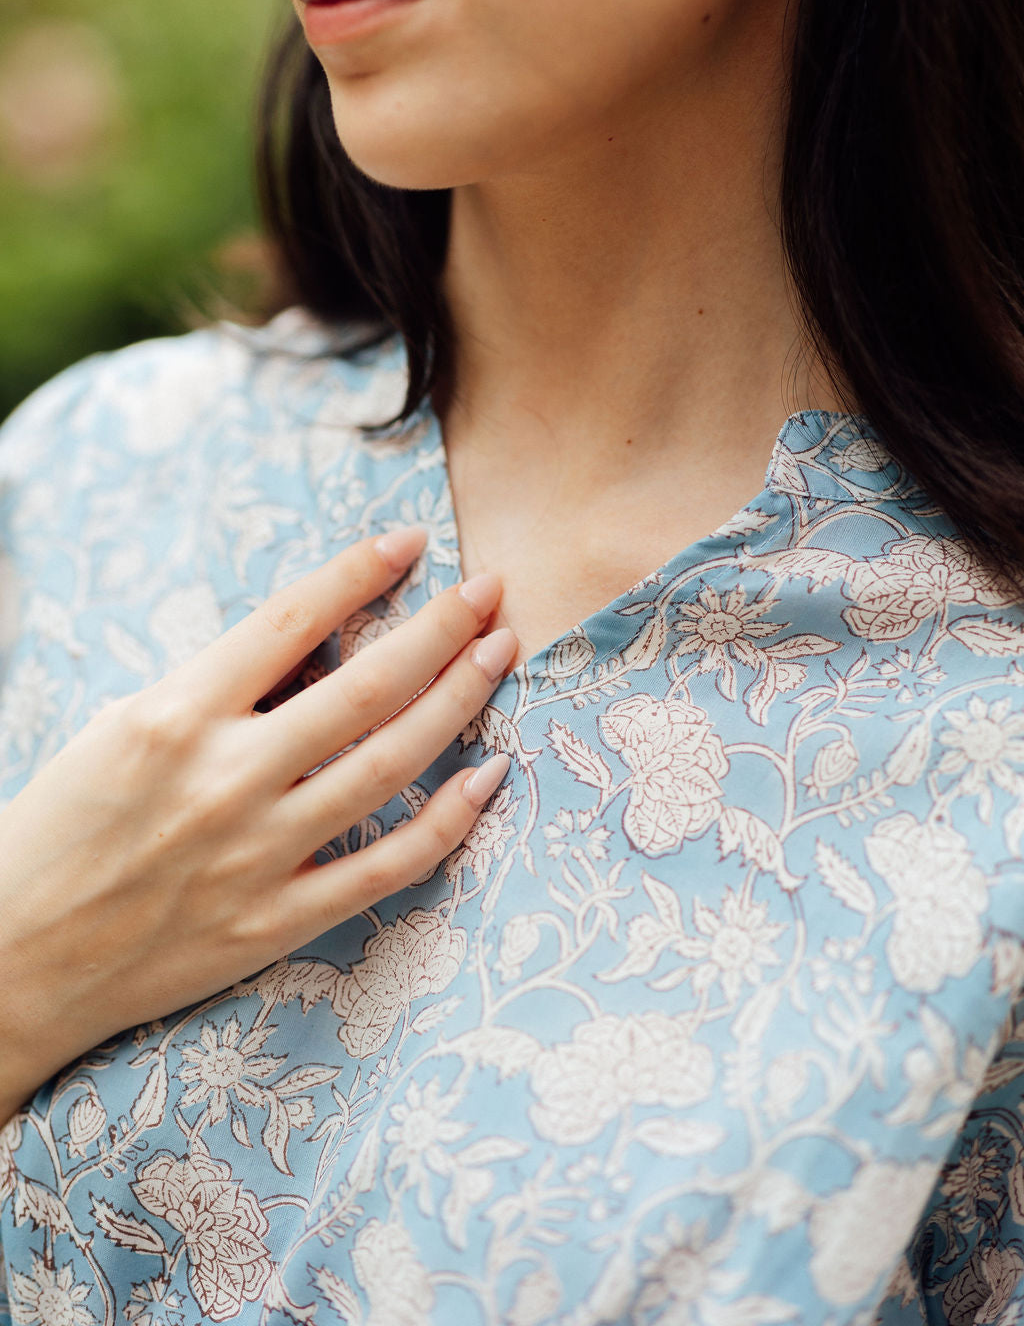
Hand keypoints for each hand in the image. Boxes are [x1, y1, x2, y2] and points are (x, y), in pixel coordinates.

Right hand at [0, 527, 514, 1117]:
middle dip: (443, 627)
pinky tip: (489, 777)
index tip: (410, 542)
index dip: (360, 572)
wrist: (15, 961)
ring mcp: (257, 854)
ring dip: (460, 700)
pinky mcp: (277, 921)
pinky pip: (388, 866)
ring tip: (500, 652)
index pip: (293, 620)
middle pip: (366, 685)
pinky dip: (449, 821)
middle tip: (489, 590)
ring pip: (391, 763)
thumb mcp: (121, 728)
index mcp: (174, 715)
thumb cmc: (60, 828)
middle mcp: (224, 778)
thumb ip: (218, 688)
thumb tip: (318, 644)